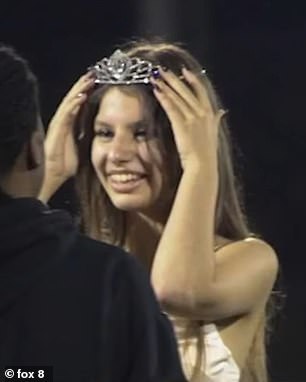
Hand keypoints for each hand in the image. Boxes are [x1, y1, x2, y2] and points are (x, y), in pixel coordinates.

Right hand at [41, 73, 93, 199]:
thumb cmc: (65, 163)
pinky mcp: (57, 129)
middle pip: (73, 99)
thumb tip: (96, 132)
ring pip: (70, 102)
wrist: (54, 173)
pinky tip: (82, 96)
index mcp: (70, 124)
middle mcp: (64, 121)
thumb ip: (85, 136)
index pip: (78, 104)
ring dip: (80, 90)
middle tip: (94, 74)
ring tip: (89, 79)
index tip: (97, 82)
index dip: (86, 92)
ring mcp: (59, 124)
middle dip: (83, 86)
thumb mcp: (80, 146)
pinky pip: (66, 113)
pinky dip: (74, 104)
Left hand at [151, 68, 223, 170]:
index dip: (193, 80)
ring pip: (177, 97)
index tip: (185, 72)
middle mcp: (202, 113)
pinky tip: (156, 91)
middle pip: (187, 91)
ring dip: (166, 86)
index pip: (201, 92)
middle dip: (175, 79)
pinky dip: (164, 98)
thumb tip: (222, 112)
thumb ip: (216, 120)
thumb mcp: (214, 134)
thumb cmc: (207, 153)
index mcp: (210, 114)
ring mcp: (192, 118)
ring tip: (156, 77)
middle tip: (164, 70)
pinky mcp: (181, 124)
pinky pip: (171, 107)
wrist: (202, 165)